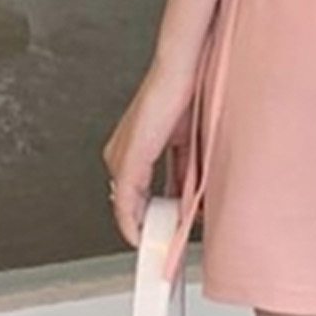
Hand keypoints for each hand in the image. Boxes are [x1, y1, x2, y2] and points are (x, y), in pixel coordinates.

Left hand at [102, 57, 197, 247]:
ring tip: (162, 246)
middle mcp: (123, 155)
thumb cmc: (187, 93)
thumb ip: (187, 173)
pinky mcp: (127, 160)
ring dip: (147, 229)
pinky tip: (143, 236)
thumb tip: (193, 202)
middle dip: (154, 227)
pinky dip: (135, 223)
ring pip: (129, 207)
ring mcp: (122, 158)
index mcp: (138, 148)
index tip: (168, 235)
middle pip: (134, 204)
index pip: (144, 193)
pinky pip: (126, 203)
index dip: (157, 217)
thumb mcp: (190, 143)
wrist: (182, 69)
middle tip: (168, 246)